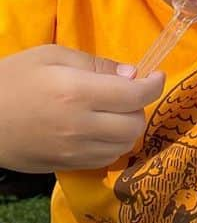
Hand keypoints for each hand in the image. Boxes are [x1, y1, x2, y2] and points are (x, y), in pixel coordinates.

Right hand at [0, 45, 162, 171]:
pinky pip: (105, 160)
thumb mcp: (52, 56)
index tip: (155, 76)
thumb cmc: (12, 78)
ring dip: (128, 128)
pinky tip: (100, 131)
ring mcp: (72, 151)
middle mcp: (80, 126)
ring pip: (124, 146)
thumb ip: (96, 64)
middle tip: (127, 95)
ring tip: (113, 113)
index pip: (135, 96)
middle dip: (139, 107)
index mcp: (77, 93)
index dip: (153, 85)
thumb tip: (132, 74)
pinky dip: (112, 145)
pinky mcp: (64, 166)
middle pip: (135, 125)